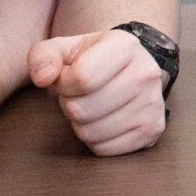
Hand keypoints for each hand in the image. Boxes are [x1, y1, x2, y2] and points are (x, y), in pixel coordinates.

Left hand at [28, 28, 167, 156]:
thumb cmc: (92, 59)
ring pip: (91, 133)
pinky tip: (102, 121)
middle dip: (69, 105)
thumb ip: (43, 56)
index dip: (62, 84)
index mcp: (125, 46)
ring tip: (90, 106)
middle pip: (82, 110)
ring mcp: (153, 103)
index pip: (82, 78)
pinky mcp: (153, 129)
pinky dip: (94, 140)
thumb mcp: (65, 48)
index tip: (66, 79)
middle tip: (78, 95)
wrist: (130, 68)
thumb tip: (42, 78)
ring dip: (80, 124)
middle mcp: (146, 73)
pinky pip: (104, 149)